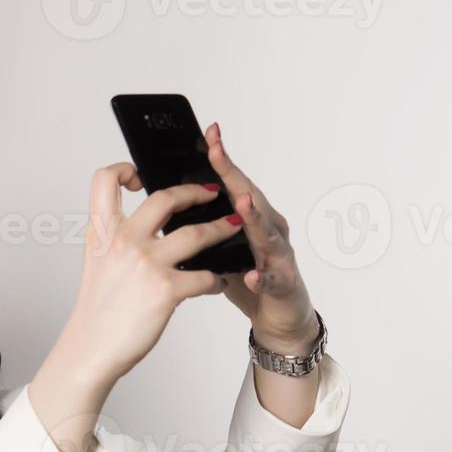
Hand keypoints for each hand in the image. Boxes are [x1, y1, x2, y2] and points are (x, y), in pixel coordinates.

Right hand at [64, 163, 245, 380]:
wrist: (92, 348)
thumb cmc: (97, 311)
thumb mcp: (97, 263)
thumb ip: (115, 239)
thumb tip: (143, 224)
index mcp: (102, 232)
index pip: (104, 180)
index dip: (123, 169)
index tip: (140, 176)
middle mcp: (123, 241)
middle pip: (166, 197)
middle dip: (196, 192)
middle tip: (211, 194)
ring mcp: (146, 264)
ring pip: (198, 233)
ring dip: (222, 228)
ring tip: (233, 227)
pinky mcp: (166, 290)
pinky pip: (205, 276)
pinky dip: (215, 279)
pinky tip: (216, 283)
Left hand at [205, 122, 319, 353]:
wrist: (278, 317)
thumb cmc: (247, 278)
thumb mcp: (220, 248)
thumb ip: (202, 228)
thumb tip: (167, 208)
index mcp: (249, 218)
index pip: (232, 184)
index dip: (221, 160)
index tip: (208, 133)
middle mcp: (268, 229)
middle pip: (250, 198)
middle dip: (234, 176)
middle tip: (218, 153)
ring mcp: (278, 256)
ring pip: (267, 234)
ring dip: (255, 218)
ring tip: (242, 205)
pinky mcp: (283, 284)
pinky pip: (271, 281)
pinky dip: (262, 278)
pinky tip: (252, 276)